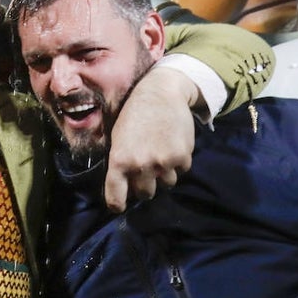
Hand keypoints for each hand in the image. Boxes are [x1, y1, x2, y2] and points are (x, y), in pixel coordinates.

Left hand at [104, 66, 200, 211]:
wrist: (161, 91)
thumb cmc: (134, 113)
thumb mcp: (117, 136)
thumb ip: (120, 161)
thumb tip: (123, 185)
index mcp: (119, 160)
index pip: (115, 198)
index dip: (117, 204)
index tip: (120, 205)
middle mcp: (140, 165)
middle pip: (144, 194)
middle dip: (144, 185)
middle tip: (145, 168)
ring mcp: (163, 162)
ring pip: (165, 184)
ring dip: (163, 173)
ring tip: (159, 150)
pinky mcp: (182, 157)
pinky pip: (181, 170)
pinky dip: (178, 162)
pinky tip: (172, 143)